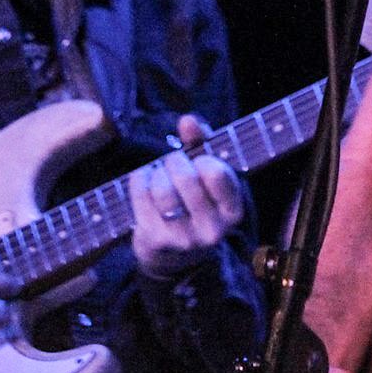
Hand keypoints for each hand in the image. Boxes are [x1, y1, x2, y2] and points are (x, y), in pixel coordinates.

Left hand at [128, 114, 245, 279]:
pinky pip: (141, 197)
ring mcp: (183, 239)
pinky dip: (139, 180)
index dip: (203, 159)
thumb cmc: (194, 199)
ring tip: (158, 173)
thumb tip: (188, 120)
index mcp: (232, 211)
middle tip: (173, 161)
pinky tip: (144, 180)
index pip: (217, 174)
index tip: (198, 159)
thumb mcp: (207, 172)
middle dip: (174, 161)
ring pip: (162, 189)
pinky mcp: (156, 240)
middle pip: (186, 178)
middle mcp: (212, 230)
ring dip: (156, 172)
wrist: (175, 252)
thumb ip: (202, 142)